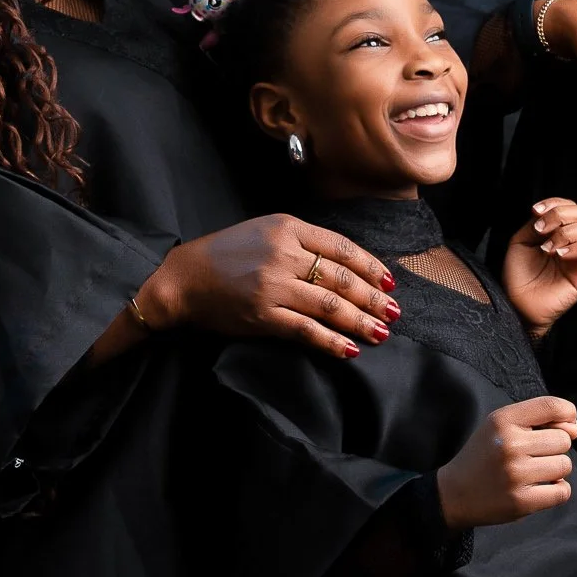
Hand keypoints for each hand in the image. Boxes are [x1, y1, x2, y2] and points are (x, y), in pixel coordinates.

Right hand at [136, 214, 398, 358]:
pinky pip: (306, 330)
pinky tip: (350, 349)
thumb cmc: (225, 255)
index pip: (340, 247)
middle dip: (372, 297)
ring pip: (330, 305)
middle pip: (341, 277)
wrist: (183, 279)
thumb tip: (347, 265)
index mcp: (287, 228)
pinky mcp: (263, 316)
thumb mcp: (264, 231)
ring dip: (360, 321)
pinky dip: (331, 342)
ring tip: (381, 332)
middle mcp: (283, 254)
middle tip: (394, 311)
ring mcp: (273, 286)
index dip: (370, 266)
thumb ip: (302, 242)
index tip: (389, 281)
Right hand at [437, 396, 576, 529]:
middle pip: (563, 439)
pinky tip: (540, 488)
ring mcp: (516, 474)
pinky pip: (562, 491)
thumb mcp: (500, 426)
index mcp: (503, 420)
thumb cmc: (483, 456)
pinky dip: (557, 490)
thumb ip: (538, 420)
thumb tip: (576, 428)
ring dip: (556, 470)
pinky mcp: (521, 501)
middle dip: (555, 448)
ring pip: (565, 465)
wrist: (454, 493)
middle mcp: (509, 444)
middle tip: (534, 456)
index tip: (566, 424)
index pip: (552, 406)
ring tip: (535, 473)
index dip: (568, 414)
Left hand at [500, 197, 576, 336]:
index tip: (536, 211)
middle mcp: (572, 241)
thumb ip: (536, 224)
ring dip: (565, 233)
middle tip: (541, 231)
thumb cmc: (518, 275)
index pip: (568, 207)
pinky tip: (561, 255)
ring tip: (547, 248)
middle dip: (559, 216)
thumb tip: (548, 213)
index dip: (554, 203)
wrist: (518, 303)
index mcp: (558, 231)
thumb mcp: (521, 241)